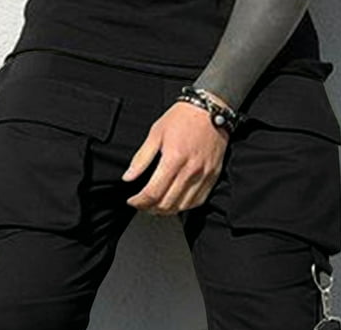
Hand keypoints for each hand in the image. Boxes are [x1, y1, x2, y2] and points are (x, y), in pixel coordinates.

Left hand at [122, 96, 230, 215]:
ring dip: (166, 210)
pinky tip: (175, 201)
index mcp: (173, 159)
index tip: (132, 201)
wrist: (210, 108)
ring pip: (182, 206)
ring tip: (156, 205)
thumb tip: (128, 178)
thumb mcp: (156, 133)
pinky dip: (183, 206)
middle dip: (150, 208)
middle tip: (142, 204)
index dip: (139, 202)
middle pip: (167, 203)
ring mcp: (203, 175)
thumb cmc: (182, 118)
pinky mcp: (213, 176)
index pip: (153, 192)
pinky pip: (197, 201)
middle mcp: (190, 170)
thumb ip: (141, 158)